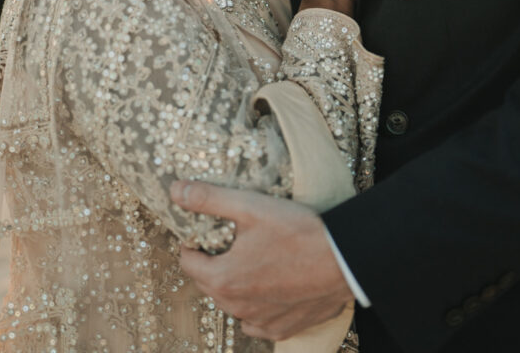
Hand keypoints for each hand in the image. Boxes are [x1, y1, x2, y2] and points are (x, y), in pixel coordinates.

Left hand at [170, 181, 351, 341]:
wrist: (343, 260)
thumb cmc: (297, 232)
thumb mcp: (249, 206)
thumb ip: (209, 199)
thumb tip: (176, 191)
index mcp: (223, 279)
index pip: (188, 262)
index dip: (193, 243)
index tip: (205, 230)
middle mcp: (237, 307)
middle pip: (208, 283)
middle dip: (211, 262)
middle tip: (228, 240)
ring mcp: (260, 322)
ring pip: (232, 303)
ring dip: (233, 284)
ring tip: (250, 259)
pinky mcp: (283, 328)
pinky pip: (257, 322)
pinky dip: (256, 306)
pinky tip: (269, 285)